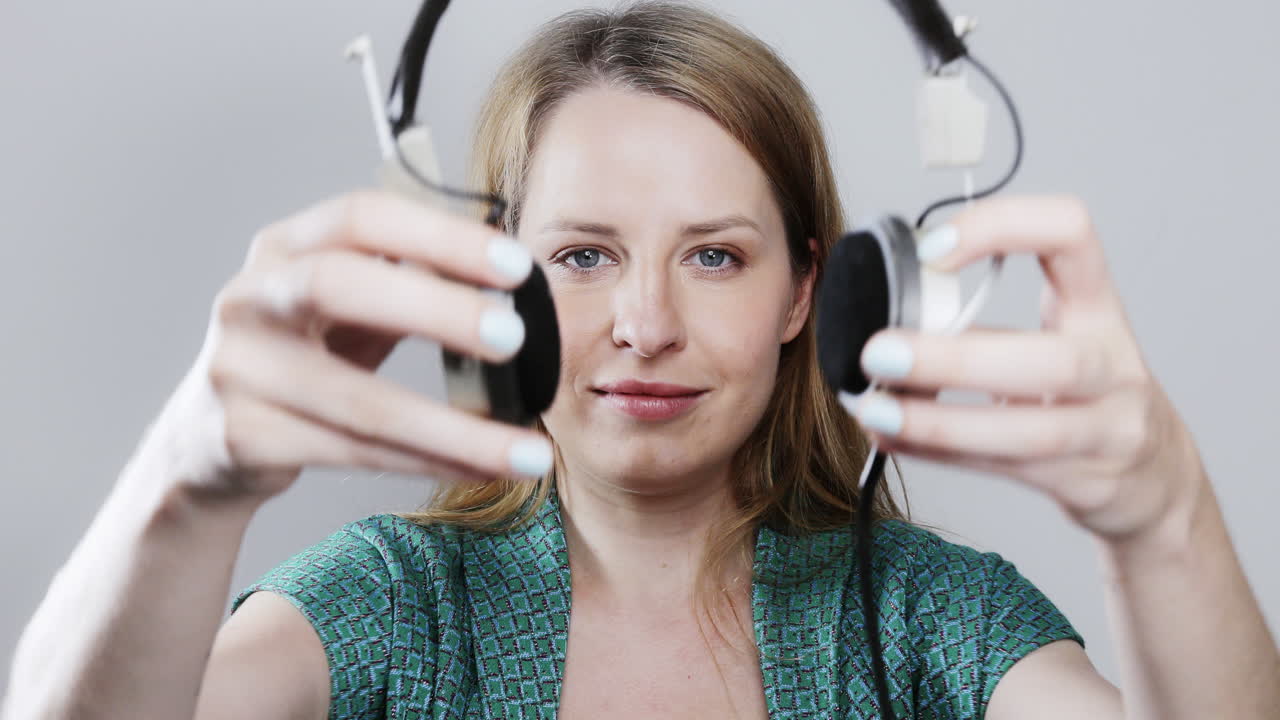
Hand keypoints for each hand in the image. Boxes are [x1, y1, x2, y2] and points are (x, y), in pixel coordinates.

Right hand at [130, 189, 552, 505]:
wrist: (204, 440)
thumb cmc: (299, 357)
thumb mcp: (344, 305)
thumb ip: (408, 280)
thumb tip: (508, 275)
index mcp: (283, 248)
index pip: (360, 217)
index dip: (438, 235)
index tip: (514, 264)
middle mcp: (249, 299)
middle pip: (338, 286)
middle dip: (435, 310)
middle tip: (513, 337)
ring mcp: (238, 371)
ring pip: (358, 403)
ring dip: (455, 430)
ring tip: (527, 451)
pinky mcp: (244, 439)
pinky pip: (355, 454)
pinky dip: (429, 463)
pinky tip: (481, 467)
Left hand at [850, 194, 1202, 542]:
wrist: (1154, 476)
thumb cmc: (1087, 392)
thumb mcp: (1058, 338)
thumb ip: (983, 326)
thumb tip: (882, 319)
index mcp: (1098, 306)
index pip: (1071, 234)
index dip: (1001, 229)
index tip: (931, 250)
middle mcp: (1112, 365)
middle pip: (1049, 361)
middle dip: (955, 359)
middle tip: (880, 353)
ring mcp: (1107, 430)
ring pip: (1028, 430)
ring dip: (938, 420)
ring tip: (875, 408)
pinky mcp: (1085, 481)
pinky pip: (1002, 468)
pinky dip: (938, 452)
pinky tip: (893, 437)